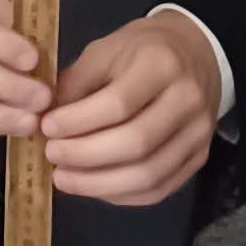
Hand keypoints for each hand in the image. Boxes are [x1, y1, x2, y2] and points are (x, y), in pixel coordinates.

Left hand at [42, 12, 222, 207]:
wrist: (196, 52)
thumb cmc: (142, 51)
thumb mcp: (104, 50)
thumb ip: (75, 84)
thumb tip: (45, 121)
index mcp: (161, 64)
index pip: (119, 103)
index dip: (79, 121)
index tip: (46, 128)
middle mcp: (188, 100)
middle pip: (136, 143)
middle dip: (86, 156)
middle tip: (52, 156)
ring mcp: (199, 133)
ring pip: (149, 174)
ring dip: (100, 184)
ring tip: (65, 178)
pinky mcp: (200, 158)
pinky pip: (159, 188)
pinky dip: (121, 194)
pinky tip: (94, 186)